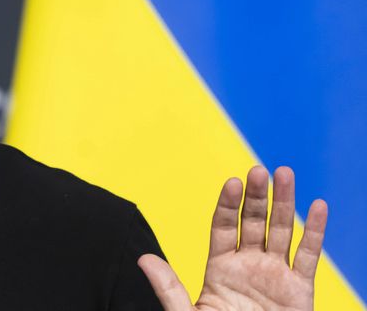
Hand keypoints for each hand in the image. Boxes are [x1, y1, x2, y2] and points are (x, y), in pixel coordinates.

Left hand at [137, 166, 327, 309]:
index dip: (228, 204)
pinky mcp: (300, 290)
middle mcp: (248, 265)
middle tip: (259, 170)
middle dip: (256, 196)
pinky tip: (317, 206)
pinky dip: (315, 232)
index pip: (223, 226)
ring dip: (285, 203)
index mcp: (219, 268)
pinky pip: (309, 256)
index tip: (232, 182)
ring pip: (282, 231)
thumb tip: (142, 259)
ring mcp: (275, 275)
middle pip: (253, 222)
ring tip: (285, 173)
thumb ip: (168, 287)